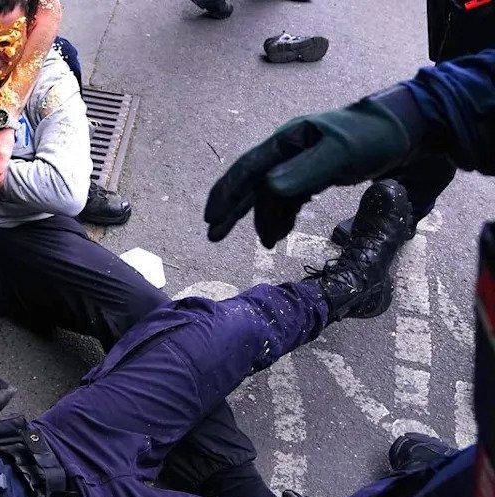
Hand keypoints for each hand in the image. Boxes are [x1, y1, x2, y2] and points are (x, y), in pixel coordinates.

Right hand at [204, 95, 411, 247]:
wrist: (411, 129)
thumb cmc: (373, 136)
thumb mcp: (340, 154)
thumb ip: (304, 172)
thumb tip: (267, 190)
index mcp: (288, 142)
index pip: (247, 171)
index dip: (226, 195)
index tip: (211, 219)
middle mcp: (289, 152)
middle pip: (252, 184)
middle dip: (233, 211)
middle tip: (214, 236)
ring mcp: (303, 164)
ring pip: (272, 195)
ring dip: (264, 219)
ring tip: (266, 243)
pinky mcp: (318, 175)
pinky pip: (291, 198)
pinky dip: (284, 216)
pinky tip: (283, 232)